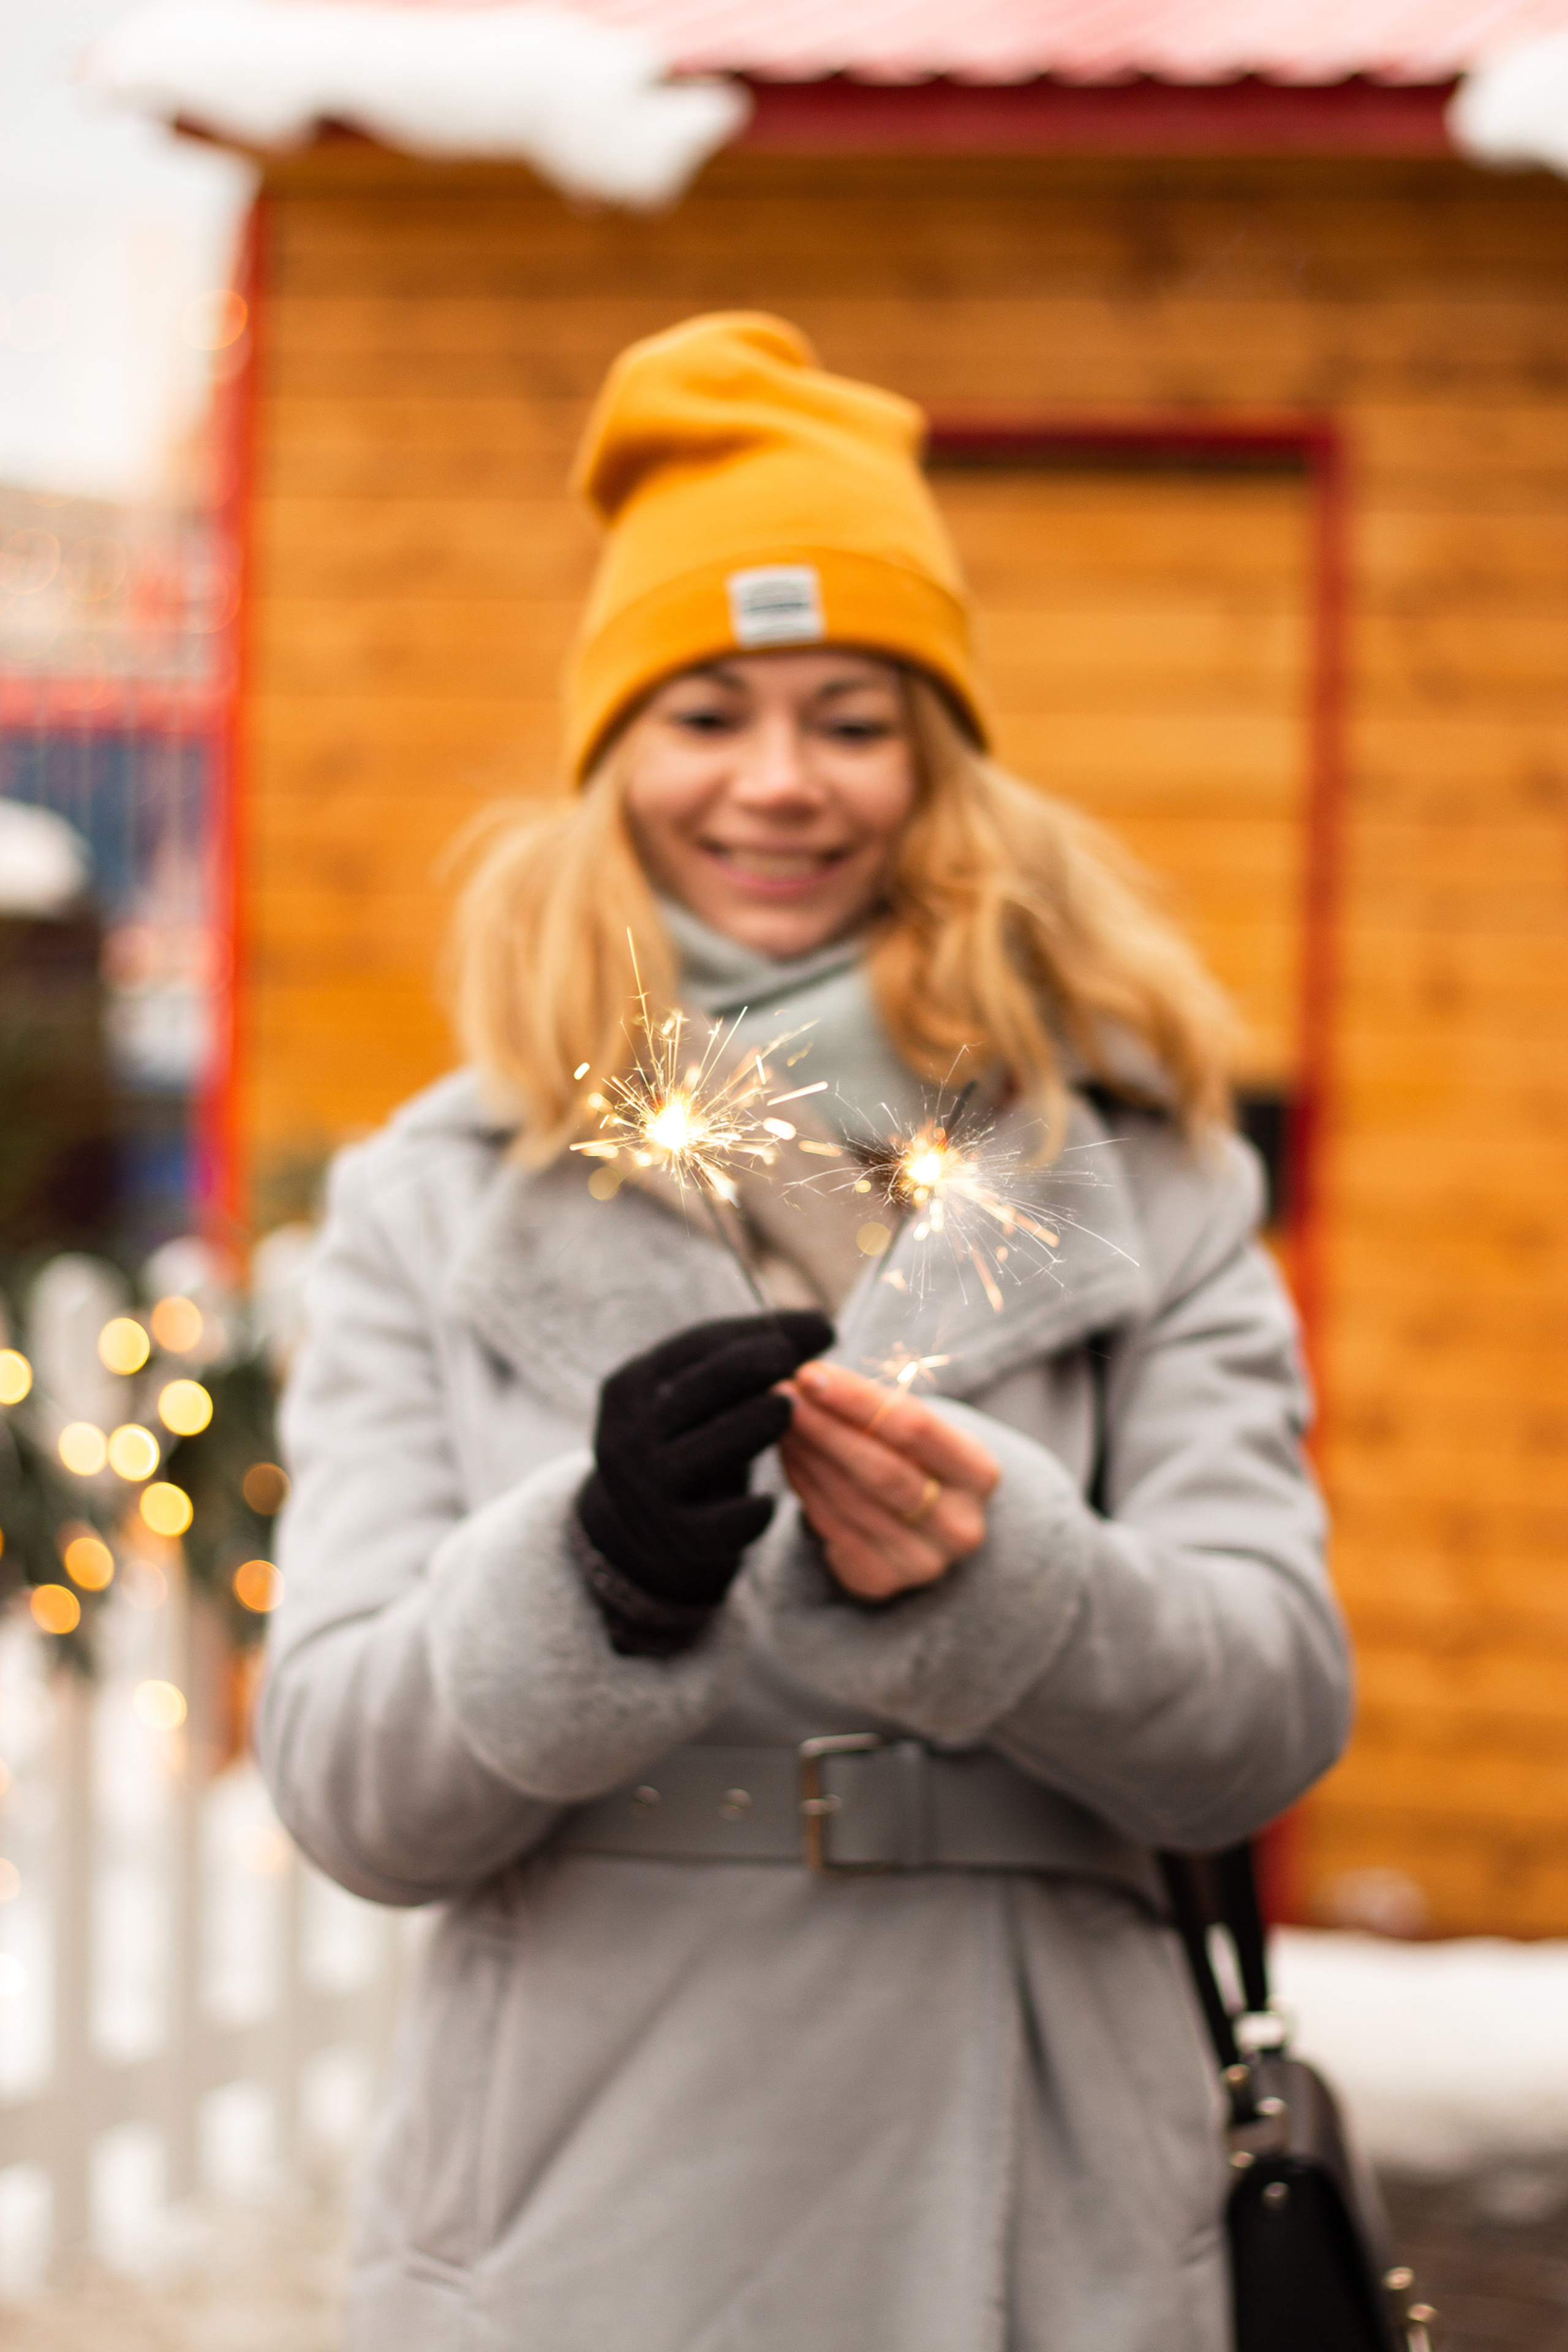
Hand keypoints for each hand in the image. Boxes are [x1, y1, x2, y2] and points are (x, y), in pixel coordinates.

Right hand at [579, 1310, 832, 1609]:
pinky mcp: (677, 1536)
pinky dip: (757, 1508)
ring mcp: (648, 1489)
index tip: (820, 1326)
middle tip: (813, 1365)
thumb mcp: (699, 1397)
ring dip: (761, 1425)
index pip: (700, 1346)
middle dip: (762, 1368)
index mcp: (629, 1387)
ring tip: (794, 1411)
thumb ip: (748, 1359)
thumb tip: (823, 1324)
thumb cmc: (689, 1441)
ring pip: (716, 1449)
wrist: (641, 1531)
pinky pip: (728, 1519)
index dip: (761, 1332)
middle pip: (705, 1389)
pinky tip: (774, 1499)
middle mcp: (628, 1435)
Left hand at [779, 1359, 999, 1602]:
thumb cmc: (915, 1459)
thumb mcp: (916, 1432)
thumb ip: (876, 1407)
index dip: (856, 1398)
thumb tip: (810, 1380)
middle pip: (881, 1469)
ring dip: (807, 1454)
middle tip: (782, 1398)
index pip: (914, 1427)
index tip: (809, 1373)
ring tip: (778, 1421)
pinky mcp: (883, 1582)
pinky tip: (789, 1456)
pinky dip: (804, 1487)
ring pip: (851, 1500)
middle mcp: (960, 1524)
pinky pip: (832, 1528)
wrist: (926, 1524)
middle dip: (825, 1428)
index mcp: (979, 1473)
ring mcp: (923, 1562)